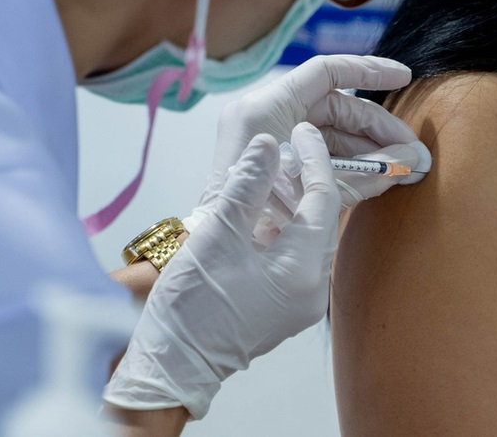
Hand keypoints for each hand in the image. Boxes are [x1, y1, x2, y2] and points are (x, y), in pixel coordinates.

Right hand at [102, 123, 341, 419]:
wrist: (173, 367)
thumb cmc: (191, 307)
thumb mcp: (217, 236)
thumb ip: (246, 186)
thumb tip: (267, 143)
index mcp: (302, 270)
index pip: (322, 199)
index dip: (313, 158)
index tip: (300, 130)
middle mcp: (313, 288)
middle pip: (321, 218)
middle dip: (305, 178)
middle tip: (285, 146)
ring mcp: (301, 300)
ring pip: (308, 236)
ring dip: (292, 202)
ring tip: (269, 171)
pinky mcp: (285, 305)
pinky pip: (295, 255)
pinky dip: (282, 227)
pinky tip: (260, 208)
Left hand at [182, 54, 428, 231]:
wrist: (216, 262)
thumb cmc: (254, 219)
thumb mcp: (312, 188)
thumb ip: (363, 173)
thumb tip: (410, 161)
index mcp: (266, 108)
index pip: (326, 72)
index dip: (368, 71)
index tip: (405, 78)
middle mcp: (268, 117)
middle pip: (337, 107)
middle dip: (377, 128)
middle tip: (411, 151)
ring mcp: (273, 140)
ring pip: (333, 133)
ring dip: (369, 150)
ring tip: (402, 168)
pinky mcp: (279, 163)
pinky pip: (322, 154)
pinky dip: (350, 164)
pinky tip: (379, 176)